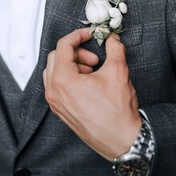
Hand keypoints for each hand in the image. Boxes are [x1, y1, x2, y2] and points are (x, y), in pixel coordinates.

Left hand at [43, 28, 141, 160]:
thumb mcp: (118, 72)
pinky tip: (89, 84)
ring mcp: (56, 103)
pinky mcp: (61, 111)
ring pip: (55, 72)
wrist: (121, 140)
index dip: (78, 35)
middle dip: (76, 52)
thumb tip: (112, 38)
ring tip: (92, 72)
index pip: (63, 46)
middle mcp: (54, 92)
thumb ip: (114, 49)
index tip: (90, 35)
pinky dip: (70, 78)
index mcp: (63, 80)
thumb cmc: (117, 112)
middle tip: (94, 59)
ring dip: (72, 65)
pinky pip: (58, 87)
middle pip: (56, 57)